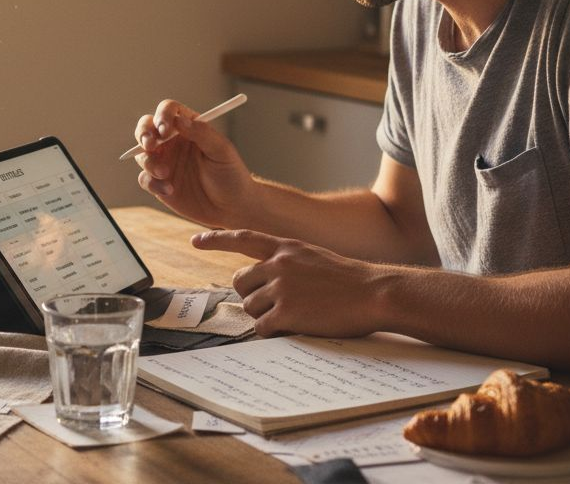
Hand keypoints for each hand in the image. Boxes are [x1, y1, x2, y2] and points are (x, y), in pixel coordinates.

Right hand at [133, 99, 256, 227]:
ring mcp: (164, 162)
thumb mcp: (221, 151)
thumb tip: (179, 120)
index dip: (163, 116)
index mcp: (189, 127)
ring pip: (142, 153)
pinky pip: (144, 178)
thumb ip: (201, 133)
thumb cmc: (231, 174)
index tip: (165, 130)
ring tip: (165, 173)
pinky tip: (170, 190)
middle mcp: (173, 141)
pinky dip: (152, 183)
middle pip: (147, 126)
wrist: (232, 207)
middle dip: (143, 133)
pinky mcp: (159, 183)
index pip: (169, 110)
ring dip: (149, 161)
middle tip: (149, 145)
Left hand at [192, 229, 390, 337]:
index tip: (195, 241)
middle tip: (273, 304)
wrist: (374, 292)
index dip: (216, 240)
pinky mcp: (286, 312)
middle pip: (239, 282)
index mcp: (285, 247)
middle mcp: (278, 264)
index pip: (242, 238)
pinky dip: (271, 332)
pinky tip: (292, 327)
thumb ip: (288, 263)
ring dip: (265, 315)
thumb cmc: (349, 280)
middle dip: (250, 295)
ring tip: (294, 314)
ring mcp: (280, 288)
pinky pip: (261, 327)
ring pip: (250, 306)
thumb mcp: (313, 258)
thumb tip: (263, 277)